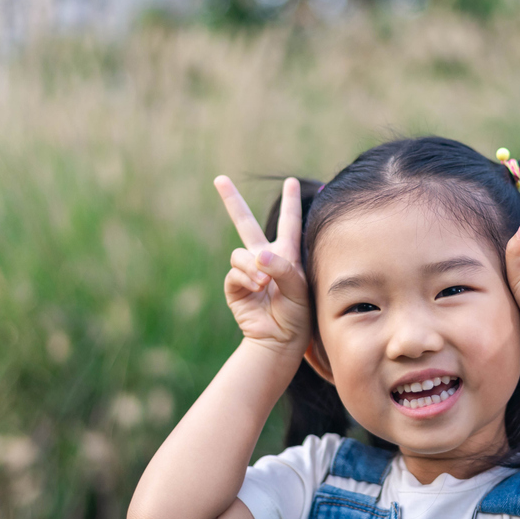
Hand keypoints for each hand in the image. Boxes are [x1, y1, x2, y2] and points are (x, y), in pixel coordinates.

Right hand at [214, 176, 310, 352]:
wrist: (282, 340)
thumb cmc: (299, 314)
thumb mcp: (300, 289)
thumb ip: (282, 268)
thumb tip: (257, 256)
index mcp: (287, 254)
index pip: (289, 221)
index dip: (290, 201)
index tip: (291, 181)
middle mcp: (265, 259)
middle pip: (245, 224)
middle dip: (232, 201)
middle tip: (219, 179)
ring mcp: (248, 272)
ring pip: (240, 255)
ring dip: (252, 267)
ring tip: (265, 284)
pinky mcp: (235, 287)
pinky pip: (234, 272)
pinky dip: (245, 279)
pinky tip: (257, 289)